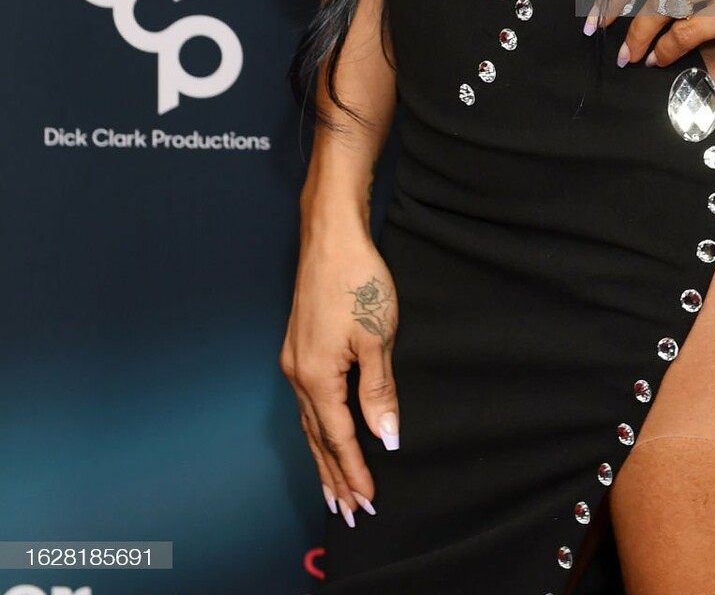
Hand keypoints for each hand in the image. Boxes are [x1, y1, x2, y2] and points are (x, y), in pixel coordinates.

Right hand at [279, 218, 400, 525]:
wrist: (330, 235)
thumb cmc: (357, 279)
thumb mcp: (378, 337)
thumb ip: (379, 391)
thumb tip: (385, 437)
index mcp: (317, 377)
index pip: (338, 438)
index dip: (354, 471)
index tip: (368, 501)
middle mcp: (298, 375)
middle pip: (317, 439)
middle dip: (333, 477)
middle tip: (348, 512)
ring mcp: (294, 360)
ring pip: (309, 422)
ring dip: (323, 457)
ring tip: (334, 489)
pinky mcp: (298, 346)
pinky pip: (308, 402)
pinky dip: (318, 428)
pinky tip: (324, 435)